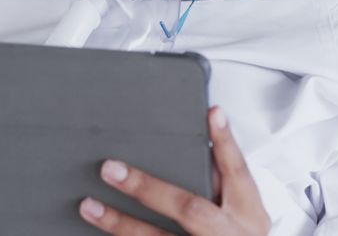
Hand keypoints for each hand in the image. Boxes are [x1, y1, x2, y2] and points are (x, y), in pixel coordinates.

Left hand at [79, 106, 269, 234]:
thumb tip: (199, 143)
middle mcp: (228, 234)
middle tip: (111, 168)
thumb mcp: (243, 210)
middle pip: (189, 208)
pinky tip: (99, 230)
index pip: (237, 171)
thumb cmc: (239, 233)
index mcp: (248, 212)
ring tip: (90, 205)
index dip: (225, 142)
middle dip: (148, 188)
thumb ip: (221, 180)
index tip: (212, 113)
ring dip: (120, 223)